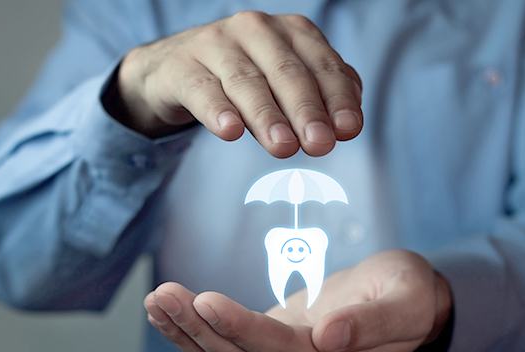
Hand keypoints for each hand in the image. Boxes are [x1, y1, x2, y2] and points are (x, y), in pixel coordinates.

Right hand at [104, 11, 362, 157]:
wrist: (176, 68)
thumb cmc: (245, 77)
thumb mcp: (286, 82)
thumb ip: (321, 96)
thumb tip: (347, 124)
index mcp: (291, 32)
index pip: (323, 66)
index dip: (338, 99)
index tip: (348, 130)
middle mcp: (256, 30)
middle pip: (287, 73)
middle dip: (307, 110)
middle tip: (320, 144)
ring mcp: (216, 44)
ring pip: (247, 82)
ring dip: (267, 116)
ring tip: (283, 146)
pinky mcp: (182, 66)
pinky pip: (202, 88)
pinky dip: (217, 109)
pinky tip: (229, 130)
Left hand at [144, 250, 451, 351]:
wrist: (404, 299)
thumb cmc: (407, 292)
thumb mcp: (404, 299)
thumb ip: (371, 323)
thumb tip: (329, 337)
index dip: (240, 329)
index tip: (204, 301)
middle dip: (198, 329)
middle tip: (163, 295)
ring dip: (188, 333)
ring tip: (157, 301)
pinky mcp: (275, 348)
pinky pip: (230, 348)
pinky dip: (198, 333)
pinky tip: (173, 314)